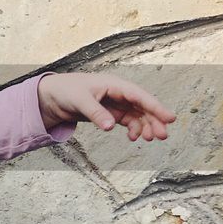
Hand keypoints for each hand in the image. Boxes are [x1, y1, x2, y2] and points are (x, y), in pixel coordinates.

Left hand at [38, 72, 175, 141]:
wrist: (52, 96)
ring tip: (149, 139)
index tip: (170, 118)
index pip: (139, 95)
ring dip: (145, 126)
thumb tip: (110, 127)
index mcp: (114, 84)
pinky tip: (133, 138)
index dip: (155, 106)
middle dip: (154, 120)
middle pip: (142, 106)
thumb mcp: (79, 101)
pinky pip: (128, 121)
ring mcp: (116, 103)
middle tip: (163, 135)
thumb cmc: (66, 91)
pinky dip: (133, 129)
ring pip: (138, 115)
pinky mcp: (111, 112)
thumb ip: (96, 113)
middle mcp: (118, 93)